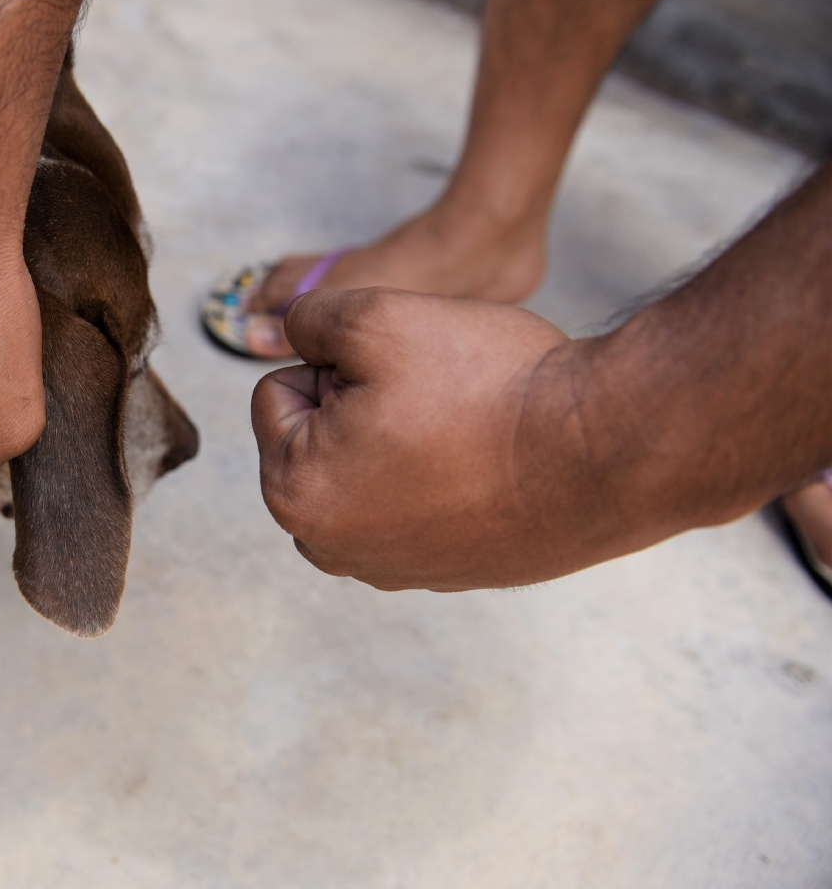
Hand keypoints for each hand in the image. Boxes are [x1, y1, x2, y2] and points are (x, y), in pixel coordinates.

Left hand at [251, 288, 621, 590]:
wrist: (609, 451)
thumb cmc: (489, 387)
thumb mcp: (375, 318)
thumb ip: (309, 319)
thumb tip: (292, 332)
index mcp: (294, 495)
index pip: (278, 391)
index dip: (337, 362)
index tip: (400, 374)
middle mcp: (332, 548)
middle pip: (318, 434)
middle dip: (359, 404)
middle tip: (434, 400)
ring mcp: (390, 568)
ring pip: (368, 463)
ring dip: (399, 437)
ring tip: (462, 430)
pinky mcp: (447, 570)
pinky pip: (419, 499)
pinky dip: (442, 475)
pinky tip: (488, 464)